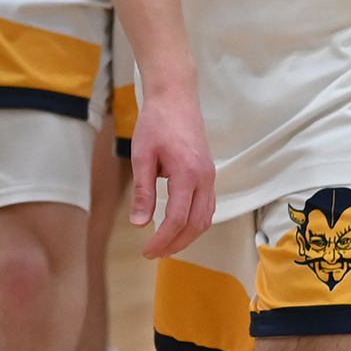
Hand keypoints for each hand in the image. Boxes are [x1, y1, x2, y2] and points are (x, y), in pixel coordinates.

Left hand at [123, 77, 216, 259]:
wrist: (176, 96)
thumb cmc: (156, 122)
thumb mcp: (142, 155)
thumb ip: (143, 191)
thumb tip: (139, 223)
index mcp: (187, 173)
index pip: (177, 219)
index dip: (162, 240)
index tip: (146, 251)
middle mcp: (204, 178)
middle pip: (196, 224)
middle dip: (176, 244)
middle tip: (154, 254)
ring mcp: (210, 175)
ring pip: (206, 218)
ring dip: (188, 236)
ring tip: (166, 245)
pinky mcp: (209, 172)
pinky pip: (208, 206)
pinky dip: (195, 222)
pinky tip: (179, 226)